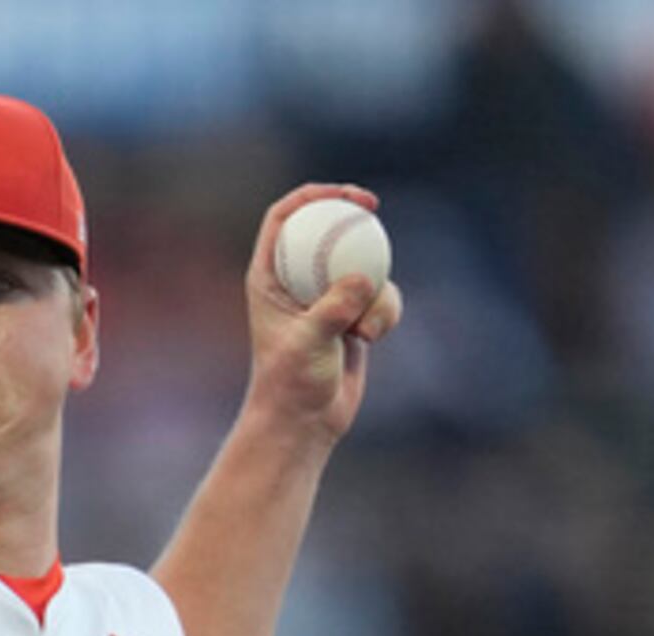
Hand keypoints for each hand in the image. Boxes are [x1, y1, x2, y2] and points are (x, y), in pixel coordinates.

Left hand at [240, 184, 403, 444]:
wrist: (304, 422)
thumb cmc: (291, 385)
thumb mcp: (308, 343)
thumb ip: (334, 308)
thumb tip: (364, 278)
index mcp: (270, 275)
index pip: (285, 217)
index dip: (312, 195)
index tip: (343, 194)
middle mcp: (297, 280)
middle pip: (326, 227)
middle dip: (351, 213)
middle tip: (372, 206)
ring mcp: (327, 297)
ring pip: (362, 264)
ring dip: (373, 288)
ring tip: (361, 329)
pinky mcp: (353, 316)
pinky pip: (380, 296)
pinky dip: (383, 312)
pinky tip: (370, 339)